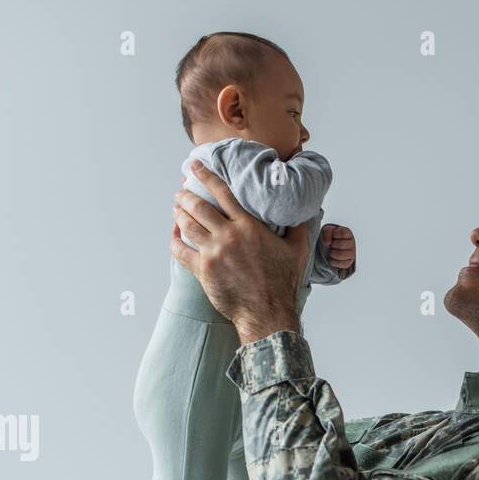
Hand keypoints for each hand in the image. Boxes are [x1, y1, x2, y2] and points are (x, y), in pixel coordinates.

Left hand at [171, 160, 310, 345]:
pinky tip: (174, 235)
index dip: (205, 175)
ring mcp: (214, 253)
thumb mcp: (298, 251)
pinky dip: (175, 240)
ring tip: (176, 209)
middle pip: (199, 206)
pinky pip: (181, 251)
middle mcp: (229, 236)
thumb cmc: (283, 284)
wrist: (268, 313)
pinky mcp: (203, 271)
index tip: (194, 166)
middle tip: (181, 192)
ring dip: (178, 214)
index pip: (222, 192)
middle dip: (186, 195)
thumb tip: (303, 212)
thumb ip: (298, 227)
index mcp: (249, 226)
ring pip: (187, 225)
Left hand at [321, 223, 355, 270]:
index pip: (343, 233)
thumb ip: (327, 232)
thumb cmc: (330, 237)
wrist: (330, 247)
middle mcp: (352, 243)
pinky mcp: (349, 262)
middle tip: (331, 245)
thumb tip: (328, 242)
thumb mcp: (327, 231)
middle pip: (341, 245)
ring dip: (333, 254)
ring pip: (341, 255)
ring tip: (331, 252)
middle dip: (332, 246)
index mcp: (348, 233)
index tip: (332, 236)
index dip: (334, 235)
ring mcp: (352, 253)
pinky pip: (342, 264)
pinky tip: (332, 259)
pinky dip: (334, 262)